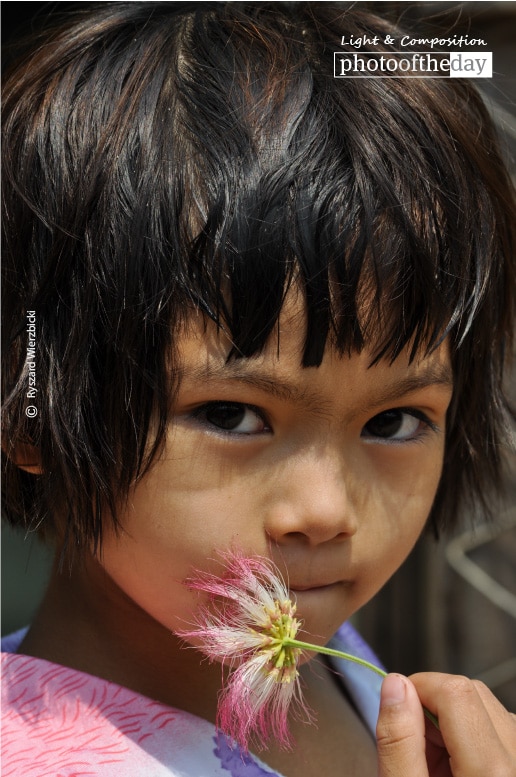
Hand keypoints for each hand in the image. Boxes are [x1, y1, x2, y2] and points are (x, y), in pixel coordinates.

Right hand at [376, 672, 515, 775]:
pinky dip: (471, 734)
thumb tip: (395, 684)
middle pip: (473, 692)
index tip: (397, 708)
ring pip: (487, 706)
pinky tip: (454, 766)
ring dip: (453, 720)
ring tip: (435, 763)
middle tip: (413, 743)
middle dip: (433, 704)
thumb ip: (398, 742)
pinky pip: (499, 726)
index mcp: (492, 772)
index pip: (456, 691)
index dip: (418, 688)